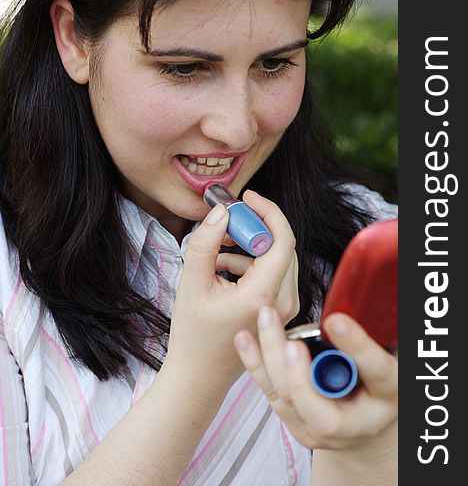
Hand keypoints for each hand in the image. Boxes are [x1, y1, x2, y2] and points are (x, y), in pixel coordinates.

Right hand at [164, 190, 299, 391]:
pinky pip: (272, 275)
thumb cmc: (193, 336)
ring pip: (277, 260)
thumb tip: (221, 212)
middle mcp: (283, 302)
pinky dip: (250, 264)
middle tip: (226, 224)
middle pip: (281, 247)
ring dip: (250, 248)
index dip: (267, 211)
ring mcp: (285, 309)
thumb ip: (205, 244)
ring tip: (217, 253)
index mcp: (263, 295)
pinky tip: (223, 270)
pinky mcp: (279, 312)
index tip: (246, 198)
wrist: (199, 377)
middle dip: (254, 228)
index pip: (282, 239)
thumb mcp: (192, 284)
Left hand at [233, 308, 396, 453]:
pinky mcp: (296, 423)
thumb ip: (373, 329)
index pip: (377, 373)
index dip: (356, 348)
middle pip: (322, 412)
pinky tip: (244, 338)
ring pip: (289, 401)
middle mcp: (355, 424)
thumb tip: (359, 294)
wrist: (367, 415)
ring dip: (271, 360)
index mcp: (389, 395)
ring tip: (265, 320)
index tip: (335, 321)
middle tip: (292, 343)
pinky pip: (271, 393)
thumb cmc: (378, 375)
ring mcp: (320, 430)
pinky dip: (255, 364)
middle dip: (300, 378)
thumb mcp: (388, 350)